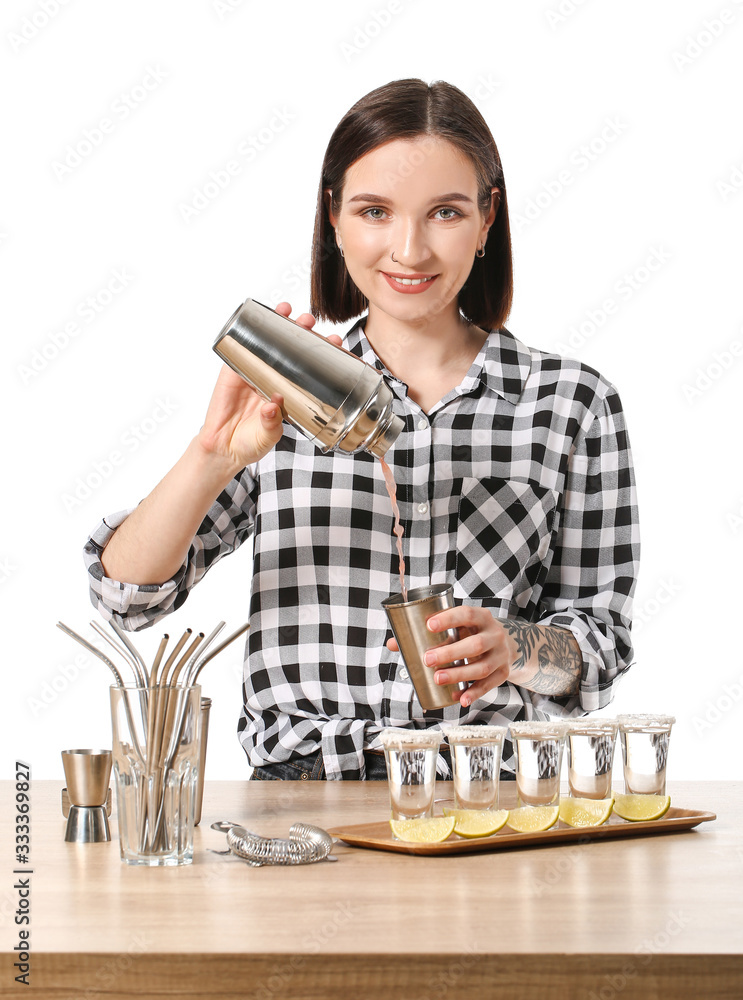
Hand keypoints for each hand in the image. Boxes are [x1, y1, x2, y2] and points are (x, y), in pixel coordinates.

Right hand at [197, 301, 341, 469]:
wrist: (223, 448)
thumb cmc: (251, 443)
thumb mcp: (267, 437)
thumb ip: (271, 424)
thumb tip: (272, 406)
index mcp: (291, 392)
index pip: (311, 370)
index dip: (323, 356)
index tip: (335, 343)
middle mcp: (275, 379)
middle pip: (292, 350)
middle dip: (302, 333)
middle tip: (310, 322)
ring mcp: (255, 372)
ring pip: (269, 343)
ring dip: (279, 324)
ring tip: (288, 311)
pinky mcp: (234, 371)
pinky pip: (241, 347)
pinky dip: (249, 330)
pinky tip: (259, 316)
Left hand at [385, 606, 515, 707]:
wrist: (507, 644)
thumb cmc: (472, 633)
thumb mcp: (458, 627)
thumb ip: (429, 633)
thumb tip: (392, 644)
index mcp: (481, 617)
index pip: (466, 614)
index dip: (448, 619)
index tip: (428, 625)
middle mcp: (494, 635)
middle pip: (475, 644)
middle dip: (450, 653)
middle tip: (427, 659)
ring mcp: (500, 655)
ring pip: (482, 667)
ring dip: (459, 674)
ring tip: (438, 678)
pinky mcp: (503, 673)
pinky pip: (488, 685)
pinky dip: (474, 693)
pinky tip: (460, 698)